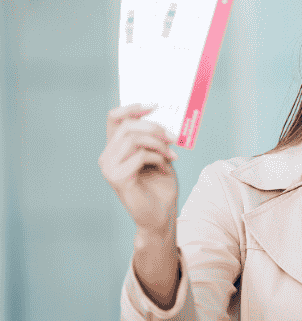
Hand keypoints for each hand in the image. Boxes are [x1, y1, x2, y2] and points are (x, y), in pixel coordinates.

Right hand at [98, 104, 178, 233]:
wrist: (161, 215)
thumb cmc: (160, 187)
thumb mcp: (160, 156)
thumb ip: (156, 139)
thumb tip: (165, 119)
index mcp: (115, 148)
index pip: (114, 118)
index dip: (132, 108)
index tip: (154, 105)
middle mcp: (108, 156)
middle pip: (127, 126)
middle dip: (154, 127)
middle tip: (174, 137)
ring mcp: (109, 168)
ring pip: (133, 139)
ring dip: (159, 144)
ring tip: (172, 155)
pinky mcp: (117, 178)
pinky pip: (139, 156)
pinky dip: (158, 158)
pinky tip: (165, 167)